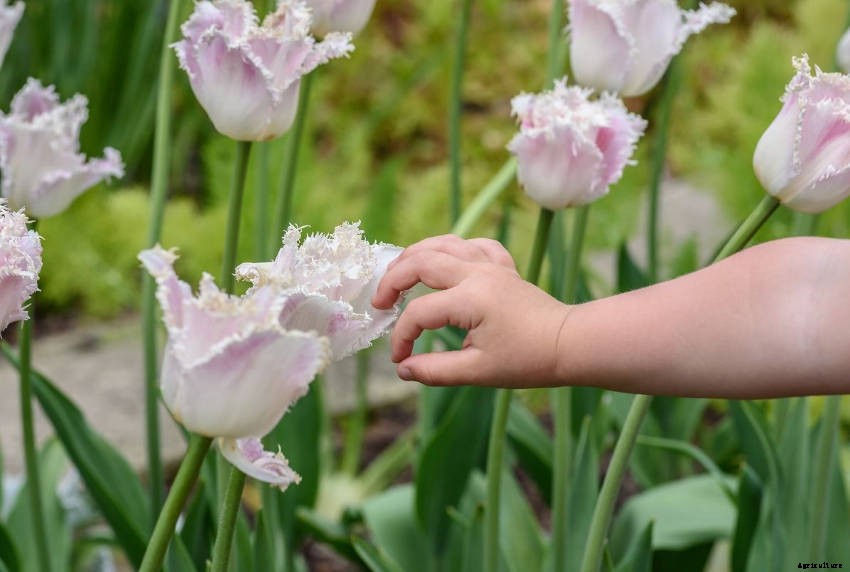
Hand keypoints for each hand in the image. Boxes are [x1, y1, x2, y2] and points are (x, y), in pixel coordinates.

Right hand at [372, 235, 569, 386]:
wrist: (570, 343)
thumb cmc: (528, 361)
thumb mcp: (478, 372)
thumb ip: (435, 371)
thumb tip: (403, 370)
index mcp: (470, 300)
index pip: (419, 313)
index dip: (402, 337)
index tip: (401, 360)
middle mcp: (477, 273)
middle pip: (420, 262)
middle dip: (392, 281)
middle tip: (380, 304)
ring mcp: (491, 265)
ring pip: (443, 242)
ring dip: (414, 255)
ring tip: (397, 275)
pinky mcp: (503, 266)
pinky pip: (473, 244)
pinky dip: (453, 248)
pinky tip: (445, 263)